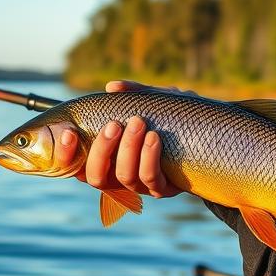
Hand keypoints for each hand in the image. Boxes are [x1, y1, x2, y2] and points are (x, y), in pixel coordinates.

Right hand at [54, 79, 184, 197]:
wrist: (210, 133)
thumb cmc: (175, 116)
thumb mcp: (155, 101)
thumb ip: (134, 94)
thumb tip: (112, 87)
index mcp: (107, 156)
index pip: (76, 165)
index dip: (65, 155)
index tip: (69, 133)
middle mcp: (119, 174)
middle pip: (95, 177)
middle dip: (101, 150)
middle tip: (113, 124)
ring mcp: (141, 184)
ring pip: (123, 177)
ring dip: (127, 149)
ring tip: (138, 122)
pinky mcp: (163, 188)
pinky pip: (150, 178)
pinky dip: (149, 157)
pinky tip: (154, 136)